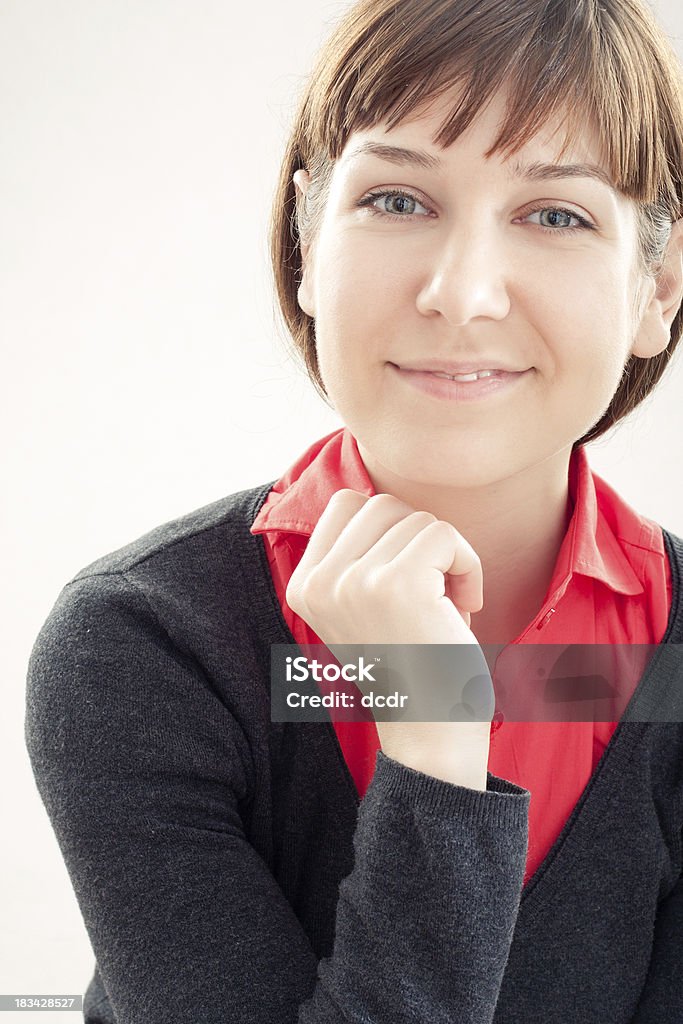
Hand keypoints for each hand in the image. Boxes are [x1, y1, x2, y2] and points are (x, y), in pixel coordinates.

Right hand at [285, 489, 493, 787]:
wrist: (431, 733)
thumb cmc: (413, 664)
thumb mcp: (365, 606)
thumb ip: (358, 555)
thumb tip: (380, 497)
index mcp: (305, 585)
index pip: (348, 504)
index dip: (390, 531)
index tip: (407, 579)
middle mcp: (320, 582)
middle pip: (383, 504)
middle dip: (419, 541)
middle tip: (432, 591)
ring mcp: (355, 582)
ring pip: (417, 518)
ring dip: (447, 558)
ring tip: (445, 606)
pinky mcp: (397, 586)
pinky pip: (445, 536)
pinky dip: (468, 565)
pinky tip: (463, 608)